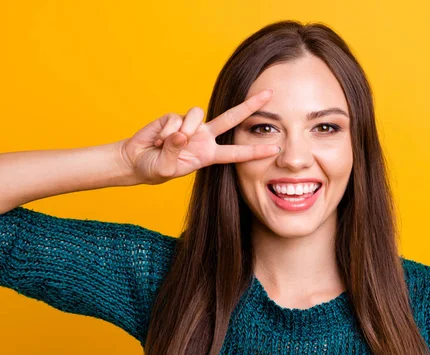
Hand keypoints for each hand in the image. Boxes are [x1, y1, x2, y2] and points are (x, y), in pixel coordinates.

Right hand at [118, 89, 278, 184]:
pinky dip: (166, 130)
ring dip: (182, 130)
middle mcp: (204, 137)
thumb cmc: (155, 168)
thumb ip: (176, 153)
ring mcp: (191, 126)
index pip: (237, 153)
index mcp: (209, 154)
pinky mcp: (175, 117)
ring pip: (197, 115)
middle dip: (251, 105)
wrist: (136, 160)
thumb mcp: (167, 168)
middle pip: (231, 118)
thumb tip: (182, 134)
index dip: (255, 151)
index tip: (275, 149)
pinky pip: (176, 119)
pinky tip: (158, 139)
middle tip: (270, 93)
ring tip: (166, 144)